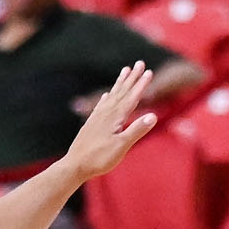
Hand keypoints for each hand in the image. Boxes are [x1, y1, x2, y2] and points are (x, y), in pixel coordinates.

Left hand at [60, 62, 157, 180]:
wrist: (74, 166)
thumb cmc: (99, 159)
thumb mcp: (121, 146)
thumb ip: (136, 130)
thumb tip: (153, 115)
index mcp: (115, 117)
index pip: (132, 97)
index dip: (141, 84)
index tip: (149, 71)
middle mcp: (106, 113)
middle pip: (122, 91)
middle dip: (132, 77)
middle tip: (139, 62)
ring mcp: (97, 118)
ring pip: (112, 96)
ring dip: (120, 83)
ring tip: (125, 71)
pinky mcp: (91, 124)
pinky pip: (101, 106)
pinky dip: (106, 98)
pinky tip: (106, 95)